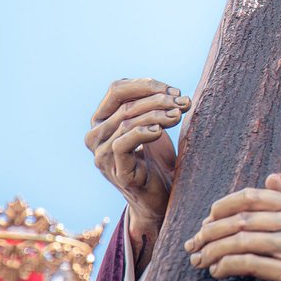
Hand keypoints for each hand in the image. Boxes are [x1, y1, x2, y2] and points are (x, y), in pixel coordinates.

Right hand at [86, 77, 190, 236]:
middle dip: (159, 99)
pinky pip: (122, 145)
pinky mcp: (116, 172)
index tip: (175, 90)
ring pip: (126, 122)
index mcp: (102, 120)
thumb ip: (152, 105)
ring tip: (179, 115)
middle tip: (184, 102)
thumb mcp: (153, 124)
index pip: (117, 89)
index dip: (147, 85)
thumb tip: (172, 91)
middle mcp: (96, 136)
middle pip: (125, 104)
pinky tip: (160, 131)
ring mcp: (102, 156)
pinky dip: (143, 132)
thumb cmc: (157, 158)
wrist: (162, 195)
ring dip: (157, 114)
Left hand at [185, 175, 280, 280]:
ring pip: (241, 241)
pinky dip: (225, 266)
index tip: (205, 221)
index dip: (223, 206)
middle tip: (193, 244)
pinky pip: (248, 263)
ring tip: (199, 260)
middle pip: (242, 220)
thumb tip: (272, 176)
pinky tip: (216, 271)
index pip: (251, 197)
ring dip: (212, 251)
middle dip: (210, 232)